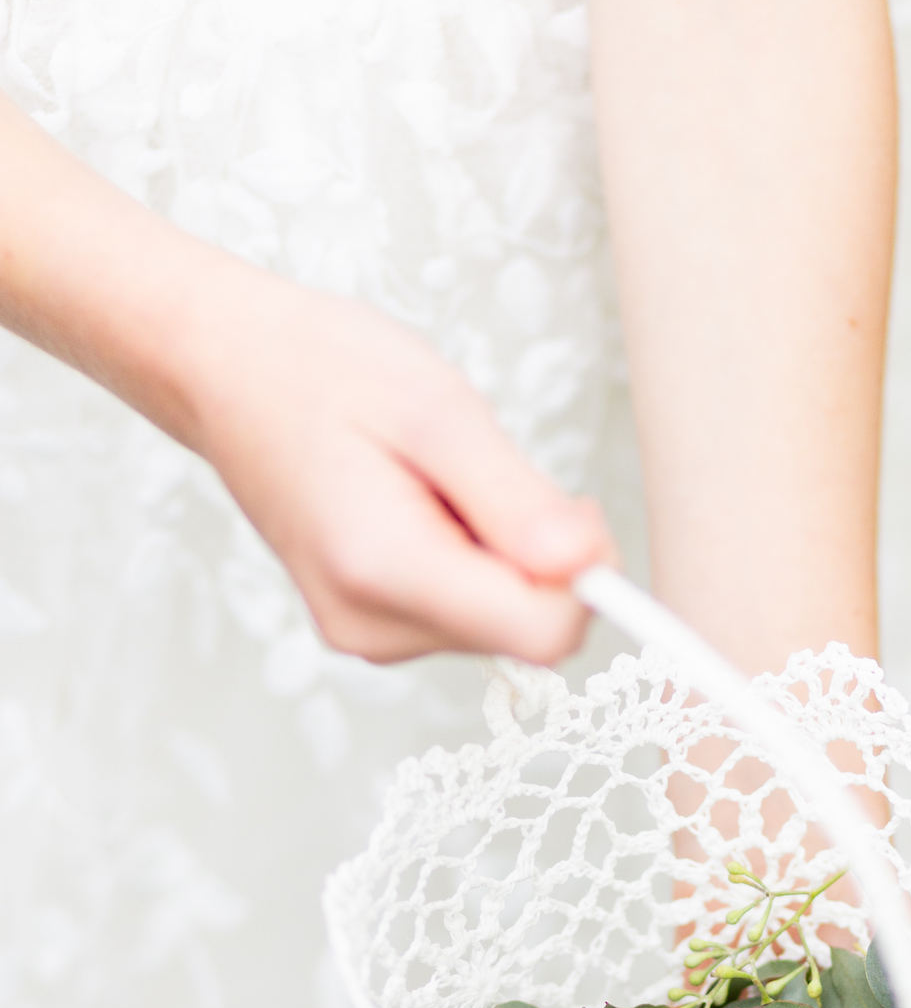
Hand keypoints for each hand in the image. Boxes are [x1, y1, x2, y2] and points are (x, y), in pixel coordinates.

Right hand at [182, 265, 611, 664]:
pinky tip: (422, 506)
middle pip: (528, 633)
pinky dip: (471, 562)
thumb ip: (516, 500)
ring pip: (502, 625)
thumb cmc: (322, 371)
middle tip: (485, 476)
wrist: (226, 372)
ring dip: (501, 555)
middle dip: (538, 560)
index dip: (584, 577)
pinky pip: (467, 614)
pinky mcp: (371, 629)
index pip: (544, 633)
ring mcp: (367, 636)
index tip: (564, 506)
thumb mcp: (439, 411)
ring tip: (436, 483)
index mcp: (385, 571)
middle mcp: (373, 627)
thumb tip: (587, 566)